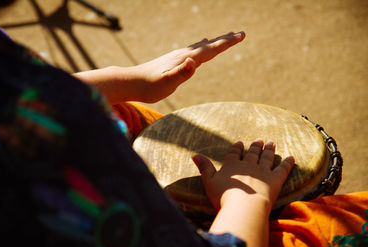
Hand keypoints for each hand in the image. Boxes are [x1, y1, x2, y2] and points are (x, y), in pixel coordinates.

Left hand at [73, 31, 244, 104]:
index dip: (227, 43)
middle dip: (224, 40)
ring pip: (200, 47)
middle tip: (239, 34)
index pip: (210, 50)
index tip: (241, 35)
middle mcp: (182, 54)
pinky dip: (200, 47)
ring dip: (213, 43)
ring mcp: (176, 56)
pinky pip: (191, 51)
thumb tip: (192, 62)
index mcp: (185, 59)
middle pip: (208, 45)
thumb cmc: (149, 86)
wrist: (131, 82)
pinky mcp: (171, 60)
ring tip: (223, 39)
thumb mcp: (166, 83)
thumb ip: (180, 73)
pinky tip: (197, 48)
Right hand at [192, 139, 294, 210]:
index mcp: (232, 165)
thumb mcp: (209, 181)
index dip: (237, 148)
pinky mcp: (275, 180)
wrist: (244, 207)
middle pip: (252, 153)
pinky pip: (283, 169)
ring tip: (272, 143)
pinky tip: (292, 157)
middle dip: (256, 146)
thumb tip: (194, 155)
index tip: (240, 143)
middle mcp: (248, 165)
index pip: (234, 153)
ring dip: (269, 150)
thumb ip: (204, 167)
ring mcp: (263, 171)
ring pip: (267, 157)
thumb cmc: (223, 196)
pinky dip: (288, 163)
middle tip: (260, 140)